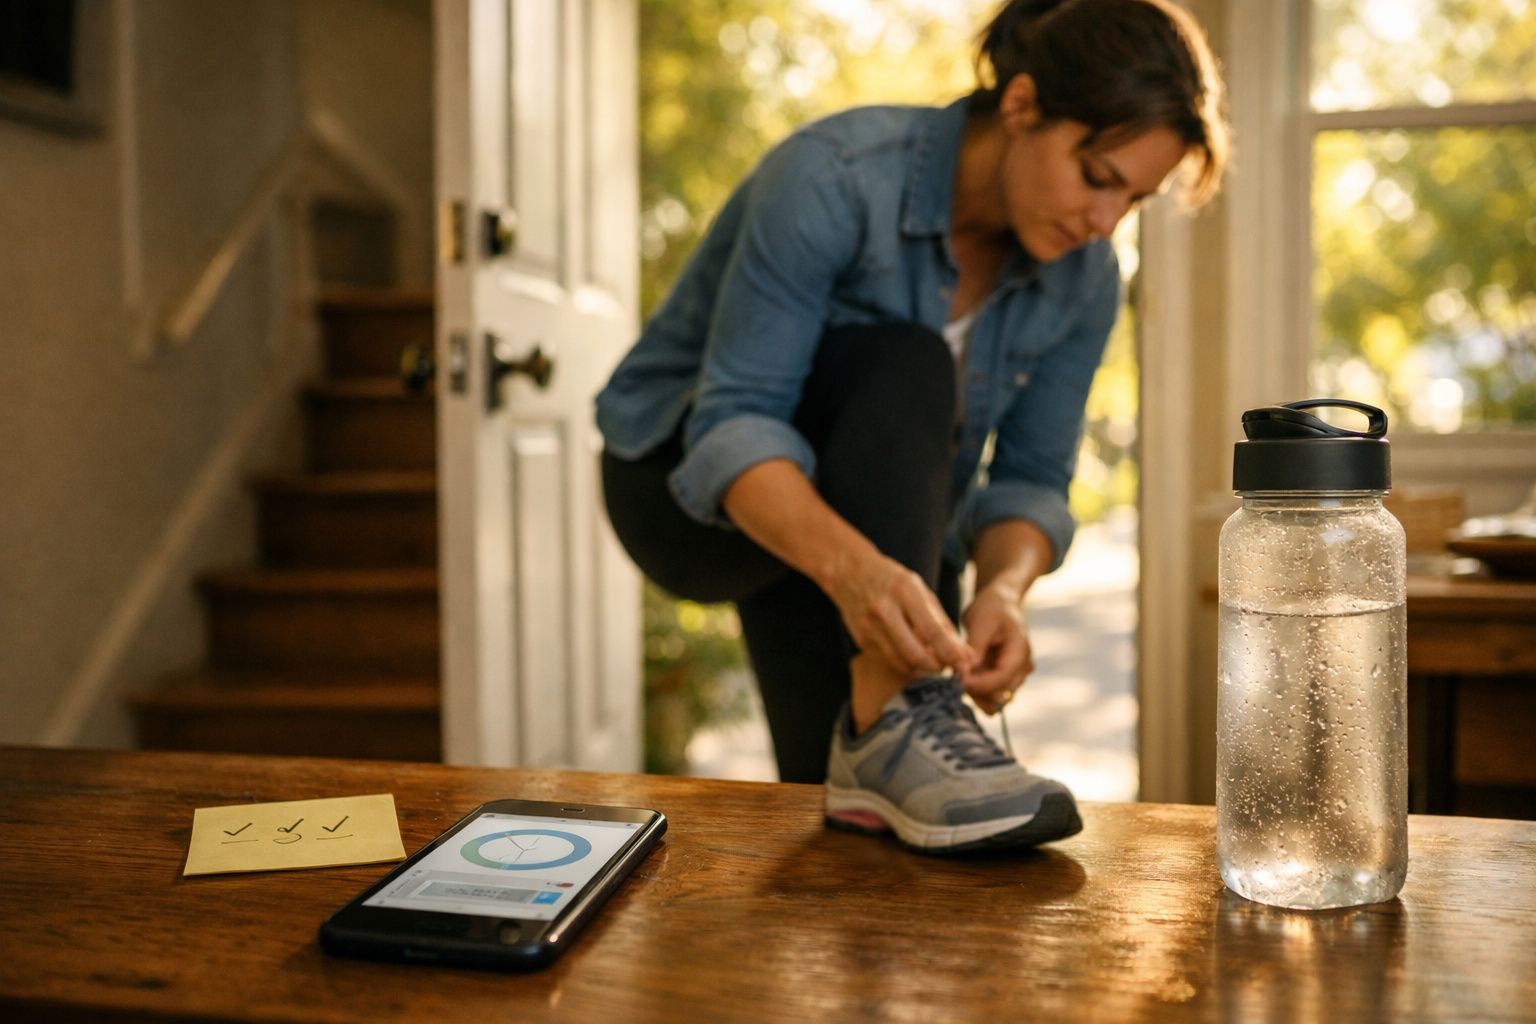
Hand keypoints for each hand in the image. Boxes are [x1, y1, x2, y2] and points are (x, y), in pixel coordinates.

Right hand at [827, 552, 975, 678]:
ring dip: (922, 668)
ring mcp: (869, 627)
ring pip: (902, 663)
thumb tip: (963, 652)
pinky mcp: (861, 640)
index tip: (966, 663)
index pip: (933, 631)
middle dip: (937, 667)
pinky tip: (914, 654)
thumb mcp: (920, 590)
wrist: (849, 572)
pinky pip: (889, 660)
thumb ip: (941, 620)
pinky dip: (906, 662)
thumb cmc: (892, 580)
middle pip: (915, 654)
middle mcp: (884, 610)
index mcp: (904, 592)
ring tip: (935, 662)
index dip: (952, 652)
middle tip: (950, 667)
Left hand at [961, 584, 1033, 714]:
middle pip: (1001, 692)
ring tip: (954, 682)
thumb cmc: (992, 608)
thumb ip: (975, 648)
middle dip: (977, 692)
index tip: (960, 683)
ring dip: (975, 694)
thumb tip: (967, 672)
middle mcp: (1022, 668)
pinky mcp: (1002, 678)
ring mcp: (1014, 675)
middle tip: (952, 683)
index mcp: (1021, 652)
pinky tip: (959, 681)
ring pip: (995, 697)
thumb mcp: (982, 622)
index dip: (982, 684)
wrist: (1000, 603)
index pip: (1004, 677)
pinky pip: (990, 692)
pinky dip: (975, 690)